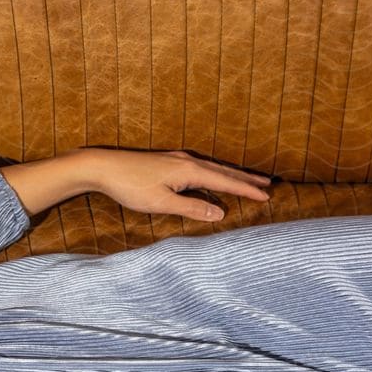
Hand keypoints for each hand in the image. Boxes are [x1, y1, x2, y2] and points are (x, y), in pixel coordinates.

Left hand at [87, 147, 272, 222]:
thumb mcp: (162, 203)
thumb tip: (219, 213)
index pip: (225, 181)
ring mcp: (179, 159)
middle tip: (268, 185)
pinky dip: (217, 173)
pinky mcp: (170, 161)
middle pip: (224, 171)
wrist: (103, 167)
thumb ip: (191, 208)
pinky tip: (216, 178)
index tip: (266, 196)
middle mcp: (188, 161)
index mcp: (190, 171)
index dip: (246, 190)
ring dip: (233, 175)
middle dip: (246, 179)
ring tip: (249, 181)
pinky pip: (202, 168)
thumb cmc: (130, 186)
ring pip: (214, 167)